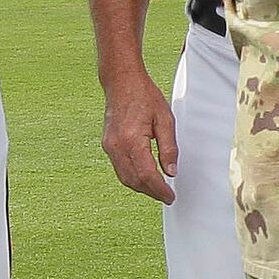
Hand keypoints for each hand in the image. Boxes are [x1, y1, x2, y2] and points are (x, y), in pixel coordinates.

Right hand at [102, 80, 179, 204]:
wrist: (122, 82)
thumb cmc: (144, 96)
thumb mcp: (165, 120)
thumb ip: (169, 148)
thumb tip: (171, 171)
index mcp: (132, 140)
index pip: (147, 175)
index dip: (160, 190)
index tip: (170, 196)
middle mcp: (117, 146)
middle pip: (134, 181)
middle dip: (151, 192)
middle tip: (166, 196)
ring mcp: (109, 146)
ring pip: (124, 178)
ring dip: (141, 187)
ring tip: (157, 189)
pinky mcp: (107, 145)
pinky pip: (119, 168)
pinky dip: (132, 177)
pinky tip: (144, 177)